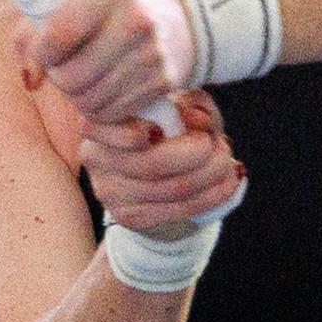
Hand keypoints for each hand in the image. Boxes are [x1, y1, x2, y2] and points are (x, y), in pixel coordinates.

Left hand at [14, 0, 198, 122]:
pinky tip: (103, 87)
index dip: (41, 51)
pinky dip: (98, 107)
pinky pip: (111, 113)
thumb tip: (29, 78)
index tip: (44, 50)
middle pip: (71, 77)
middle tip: (64, 66)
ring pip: (89, 102)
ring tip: (84, 76)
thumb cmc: (113, 3)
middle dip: (58, 77)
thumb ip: (36, 27)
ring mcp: (152, 54)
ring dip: (76, 96)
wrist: (180, 13)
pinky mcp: (163, 82)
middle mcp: (136, 20)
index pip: (58, 35)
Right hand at [79, 89, 244, 235]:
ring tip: (226, 161)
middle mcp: (93, 155)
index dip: (135, 131)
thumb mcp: (182, 107)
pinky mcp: (128, 216)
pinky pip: (177, 208)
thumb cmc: (170, 131)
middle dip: (198, 155)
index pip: (102, 126)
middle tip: (220, 145)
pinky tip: (228, 182)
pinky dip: (211, 195)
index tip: (165, 130)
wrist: (160, 179)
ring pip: (170, 188)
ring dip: (210, 175)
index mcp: (99, 118)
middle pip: (150, 163)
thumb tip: (198, 120)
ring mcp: (108, 191)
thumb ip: (191, 105)